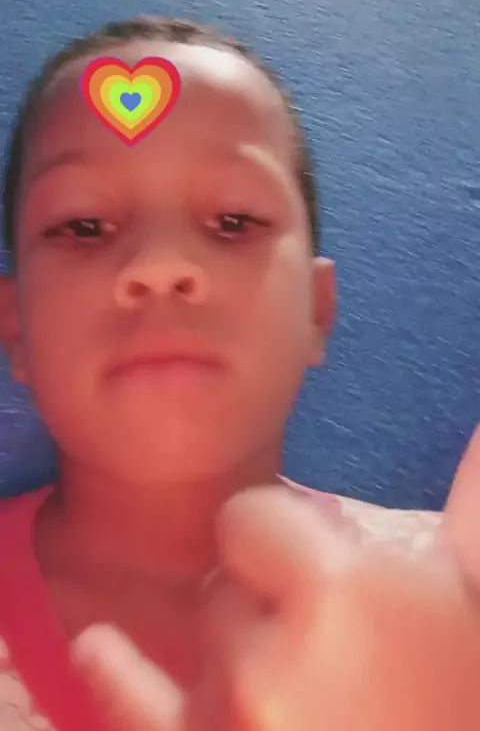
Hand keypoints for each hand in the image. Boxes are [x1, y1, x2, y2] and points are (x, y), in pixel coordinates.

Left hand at [72, 426, 479, 730]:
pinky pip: (133, 705)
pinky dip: (118, 673)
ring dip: (237, 651)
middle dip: (264, 600)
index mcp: (339, 593)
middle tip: (328, 648)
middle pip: (225, 580)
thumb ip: (474, 493)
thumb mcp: (475, 591)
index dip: (287, 542)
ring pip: (200, 637)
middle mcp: (267, 652)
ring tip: (309, 698)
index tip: (322, 572)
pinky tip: (99, 643)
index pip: (253, 518)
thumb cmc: (461, 698)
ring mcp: (224, 715)